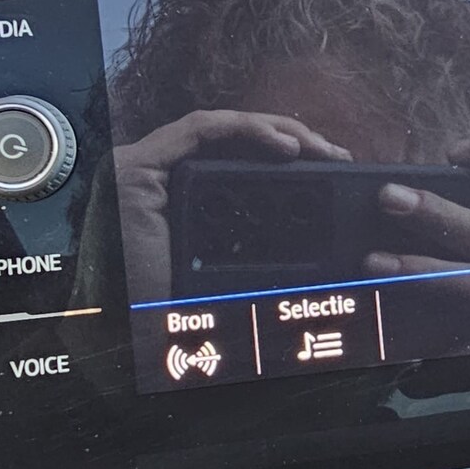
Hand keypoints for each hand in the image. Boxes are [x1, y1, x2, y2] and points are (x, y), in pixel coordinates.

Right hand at [114, 109, 350, 302]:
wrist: (144, 340)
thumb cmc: (186, 312)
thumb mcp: (245, 270)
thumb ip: (272, 245)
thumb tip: (329, 242)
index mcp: (187, 198)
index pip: (240, 157)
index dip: (288, 154)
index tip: (333, 167)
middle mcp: (163, 179)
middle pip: (233, 141)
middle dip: (290, 137)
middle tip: (333, 153)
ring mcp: (145, 171)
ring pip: (221, 128)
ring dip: (274, 128)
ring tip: (315, 146)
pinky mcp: (135, 170)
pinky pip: (198, 130)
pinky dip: (245, 128)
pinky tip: (283, 144)